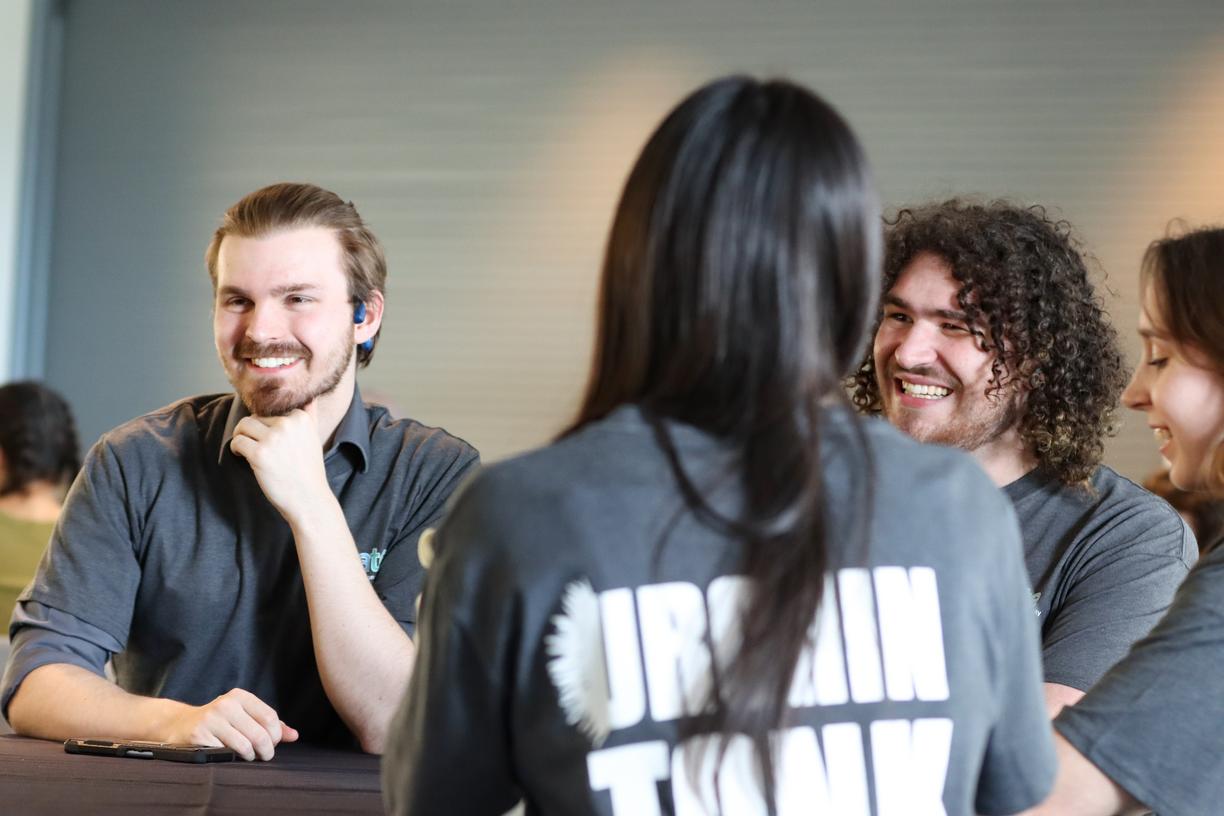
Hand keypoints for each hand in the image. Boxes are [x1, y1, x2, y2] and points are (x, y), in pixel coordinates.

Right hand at [161, 688, 298, 761]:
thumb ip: (271, 725)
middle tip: (264, 755)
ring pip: (245, 746)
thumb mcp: (244, 716)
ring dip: (250, 757)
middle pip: (260, 734)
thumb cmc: (220, 722)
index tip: (273, 743)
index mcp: (240, 696)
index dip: (276, 735)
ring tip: (248, 756)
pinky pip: (226, 754)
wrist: (180, 726)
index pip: (270, 717)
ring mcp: (211, 719)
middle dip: (266, 750)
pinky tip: (229, 755)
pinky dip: (232, 759)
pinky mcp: (199, 736)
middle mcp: (226, 704)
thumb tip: (295, 735)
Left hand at [230, 408, 329, 521]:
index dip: (266, 425)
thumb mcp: (314, 436)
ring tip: (248, 450)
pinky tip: (244, 458)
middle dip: (253, 432)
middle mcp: (287, 424)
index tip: (271, 441)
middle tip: (259, 449)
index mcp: (300, 418)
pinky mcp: (259, 454)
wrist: (308, 499)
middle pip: (254, 417)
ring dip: (241, 438)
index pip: (270, 410)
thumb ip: (310, 414)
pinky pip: (237, 442)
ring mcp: (273, 439)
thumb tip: (310, 396)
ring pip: (243, 426)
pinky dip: (236, 449)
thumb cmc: (308, 470)